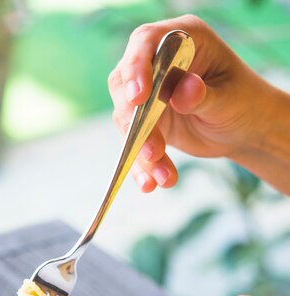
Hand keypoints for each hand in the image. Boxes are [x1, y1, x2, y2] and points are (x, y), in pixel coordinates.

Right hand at [108, 15, 288, 193]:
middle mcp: (157, 64)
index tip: (138, 97)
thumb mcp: (228, 97)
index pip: (146, 42)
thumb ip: (203, 95)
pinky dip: (141, 167)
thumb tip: (183, 91)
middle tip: (152, 150)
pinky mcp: (145, 123)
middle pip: (125, 85)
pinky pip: (133, 145)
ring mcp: (148, 95)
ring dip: (141, 152)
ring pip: (127, 122)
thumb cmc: (242, 101)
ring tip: (164, 176)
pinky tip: (151, 183)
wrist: (244, 129)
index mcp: (182, 40)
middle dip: (134, 121)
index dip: (136, 67)